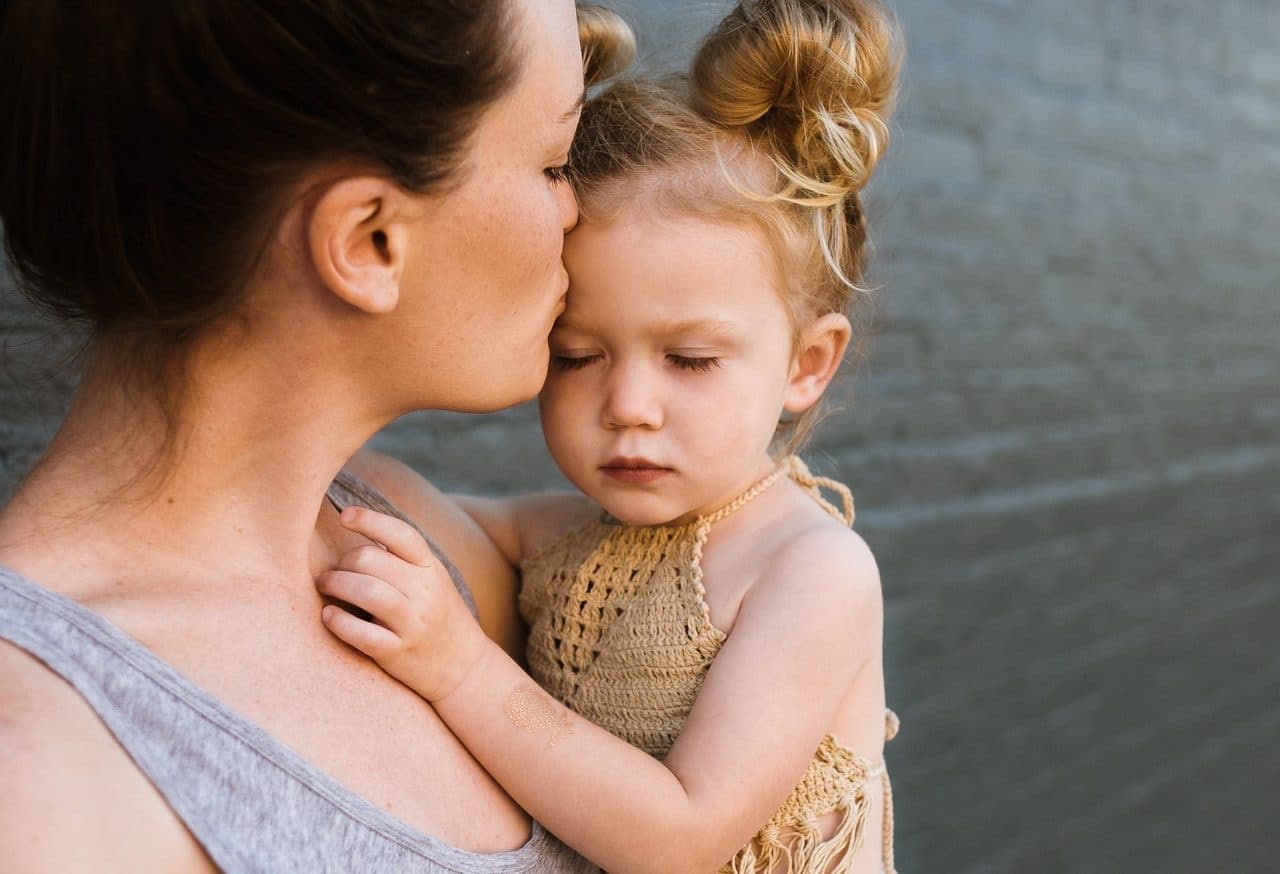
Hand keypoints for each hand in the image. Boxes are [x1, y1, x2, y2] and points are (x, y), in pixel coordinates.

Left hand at [316, 506, 487, 700]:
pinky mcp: (397, 652)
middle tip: (332, 572)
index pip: (400, 534)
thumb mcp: (432, 581)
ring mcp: (412, 623)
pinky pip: (360, 633)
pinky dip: (337, 621)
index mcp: (431, 568)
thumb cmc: (438, 617)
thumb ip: (402, 560)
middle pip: (370, 559)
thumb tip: (357, 531)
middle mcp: (425, 591)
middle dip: (342, 562)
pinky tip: (328, 615)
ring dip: (335, 583)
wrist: (464, 667)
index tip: (344, 516)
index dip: (369, 520)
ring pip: (365, 590)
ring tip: (326, 586)